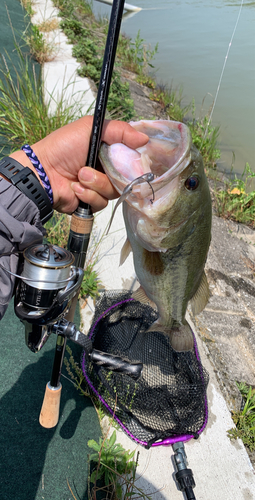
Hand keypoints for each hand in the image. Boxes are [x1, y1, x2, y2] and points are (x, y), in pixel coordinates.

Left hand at [11, 116, 147, 213]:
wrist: (43, 172)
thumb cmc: (63, 147)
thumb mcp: (91, 128)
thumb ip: (120, 130)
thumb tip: (145, 139)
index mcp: (108, 150)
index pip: (132, 156)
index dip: (134, 159)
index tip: (133, 158)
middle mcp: (107, 169)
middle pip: (127, 176)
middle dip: (112, 172)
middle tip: (96, 166)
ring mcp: (100, 186)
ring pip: (115, 190)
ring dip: (96, 183)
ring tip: (80, 175)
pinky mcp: (92, 202)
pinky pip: (102, 202)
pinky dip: (88, 194)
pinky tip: (75, 187)